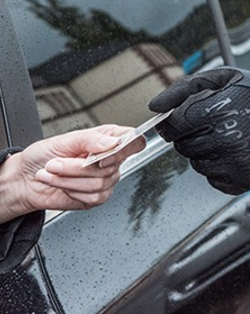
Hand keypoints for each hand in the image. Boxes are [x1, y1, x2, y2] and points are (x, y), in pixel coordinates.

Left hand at [0, 125, 144, 223]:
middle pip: (111, 166)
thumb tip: (112, 142)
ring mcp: (106, 179)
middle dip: (77, 167)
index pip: (134, 141)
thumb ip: (90, 139)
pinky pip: (93, 198)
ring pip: (99, 183)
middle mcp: (110, 159)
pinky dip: (72, 192)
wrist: (26, 179)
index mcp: (108, 139)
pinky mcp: (97, 197)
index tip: (102, 155)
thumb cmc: (43, 156)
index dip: (124, 149)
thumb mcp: (64, 140)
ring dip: (69, 180)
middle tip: (56, 163)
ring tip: (52, 173)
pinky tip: (62, 185)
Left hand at [149, 67, 249, 194]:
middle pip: (183, 146)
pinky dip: (218, 168)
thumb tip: (154, 106)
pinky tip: (234, 152)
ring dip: (204, 151)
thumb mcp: (228, 77)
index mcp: (219, 111)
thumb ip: (186, 87)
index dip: (176, 122)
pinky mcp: (244, 179)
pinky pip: (213, 179)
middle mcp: (226, 139)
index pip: (175, 125)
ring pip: (196, 163)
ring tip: (227, 137)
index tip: (185, 119)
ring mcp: (235, 162)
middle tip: (213, 125)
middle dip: (191, 134)